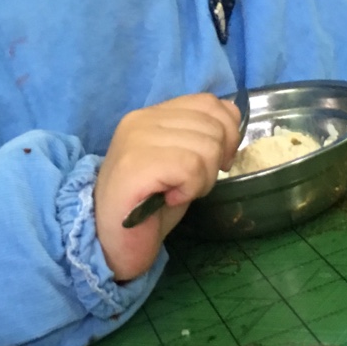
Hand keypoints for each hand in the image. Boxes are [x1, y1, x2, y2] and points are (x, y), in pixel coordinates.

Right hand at [95, 95, 240, 280]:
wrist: (113, 243)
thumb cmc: (149, 205)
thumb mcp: (182, 162)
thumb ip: (201, 135)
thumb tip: (233, 120)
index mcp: (153, 114)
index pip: (208, 102)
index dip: (227, 132)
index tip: (217, 162)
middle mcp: (142, 119)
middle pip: (213, 126)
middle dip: (214, 163)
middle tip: (189, 185)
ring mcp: (137, 138)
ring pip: (206, 147)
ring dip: (202, 180)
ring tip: (177, 192)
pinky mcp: (137, 162)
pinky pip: (191, 167)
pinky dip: (190, 188)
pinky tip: (170, 198)